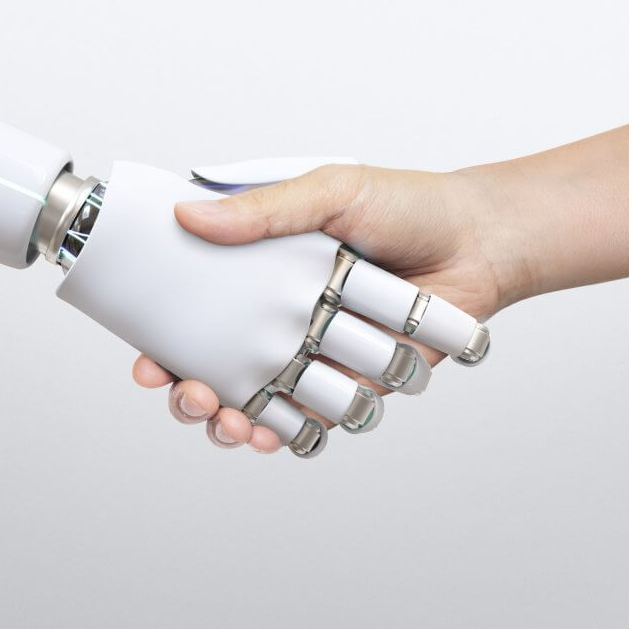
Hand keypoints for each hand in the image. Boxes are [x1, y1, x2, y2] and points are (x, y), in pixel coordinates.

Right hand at [132, 163, 530, 452]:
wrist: (483, 240)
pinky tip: (265, 438)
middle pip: (213, 369)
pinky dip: (282, 437)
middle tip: (187, 396)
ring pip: (253, 403)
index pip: (193, 312)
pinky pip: (308, 421)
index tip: (145, 363)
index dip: (160, 343)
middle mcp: (280, 316)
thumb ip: (264, 211)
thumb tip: (187, 217)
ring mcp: (313, 354)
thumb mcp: (330, 190)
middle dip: (188, 396)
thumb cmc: (409, 204)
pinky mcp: (353, 382)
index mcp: (262, 270)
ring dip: (226, 423)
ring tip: (225, 421)